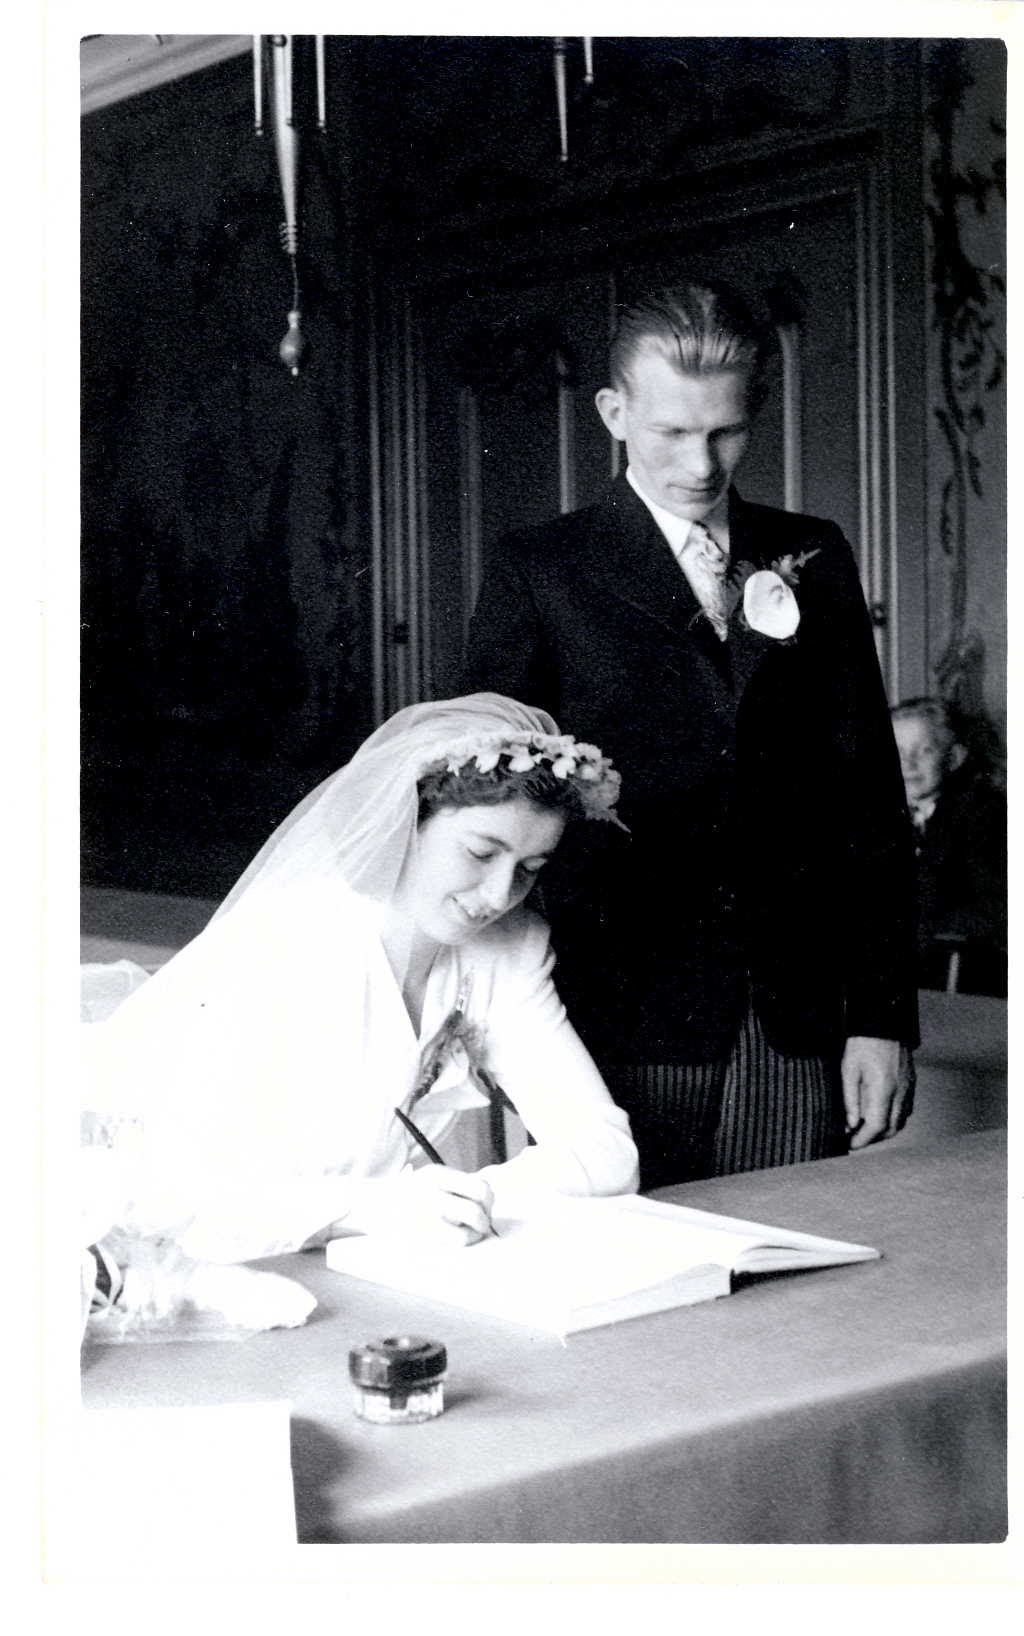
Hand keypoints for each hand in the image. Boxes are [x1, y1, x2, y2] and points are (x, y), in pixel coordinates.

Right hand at [341, 1166, 495, 1246]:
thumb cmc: (405, 1194)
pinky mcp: (423, 1233)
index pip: (479, 1186)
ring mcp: (428, 1212)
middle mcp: (433, 1191)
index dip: (488, 1199)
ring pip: (471, 1224)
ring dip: (478, 1231)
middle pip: (478, 1206)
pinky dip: (466, 1240)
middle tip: (482, 1222)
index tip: (486, 1205)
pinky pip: (457, 1240)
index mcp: (437, 1174)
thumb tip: (487, 1196)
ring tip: (474, 1233)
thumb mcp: (428, 1178)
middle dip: (486, 1217)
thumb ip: (455, 1184)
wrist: (369, 1205)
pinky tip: (461, 1239)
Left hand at [841, 1036, 914, 1149]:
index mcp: (883, 1089)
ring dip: (885, 1130)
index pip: (877, 1126)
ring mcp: (909, 1088)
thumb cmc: (862, 1043)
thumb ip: (850, 1099)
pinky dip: (894, 1118)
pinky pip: (906, 1109)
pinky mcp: (912, 1082)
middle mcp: (900, 1092)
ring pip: (901, 1121)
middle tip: (855, 1139)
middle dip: (874, 1139)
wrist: (883, 1021)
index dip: (863, 1140)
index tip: (851, 1145)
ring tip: (865, 1129)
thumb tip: (851, 1124)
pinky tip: (879, 1113)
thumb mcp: (848, 1069)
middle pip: (892, 1129)